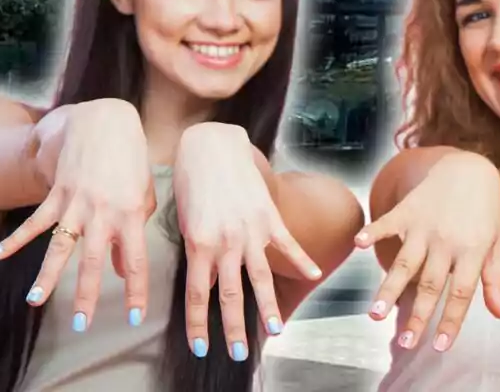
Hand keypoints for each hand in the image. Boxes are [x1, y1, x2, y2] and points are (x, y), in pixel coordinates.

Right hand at [0, 99, 155, 331]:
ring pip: (59, 245)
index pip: (135, 260)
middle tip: (81, 324)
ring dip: (46, 275)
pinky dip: (15, 239)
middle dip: (86, 295)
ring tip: (35, 301)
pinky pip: (35, 222)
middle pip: (93, 261)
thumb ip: (131, 235)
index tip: (135, 318)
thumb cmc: (131, 164)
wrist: (108, 123)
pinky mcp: (57, 193)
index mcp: (131, 215)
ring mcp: (77, 203)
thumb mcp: (141, 198)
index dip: (136, 291)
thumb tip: (120, 272)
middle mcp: (103, 212)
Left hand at [173, 122, 320, 359]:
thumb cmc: (190, 180)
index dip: (198, 325)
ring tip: (275, 330)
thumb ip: (196, 248)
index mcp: (199, 244)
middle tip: (238, 353)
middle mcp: (227, 242)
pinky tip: (315, 275)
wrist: (211, 146)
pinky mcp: (271, 216)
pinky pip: (289, 243)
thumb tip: (199, 273)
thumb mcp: (184, 219)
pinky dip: (302, 260)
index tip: (201, 348)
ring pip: (261, 277)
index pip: (198, 295)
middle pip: (231, 294)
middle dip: (234, 327)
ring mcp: (252, 230)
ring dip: (268, 306)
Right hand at [356, 151, 499, 352]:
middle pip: (430, 283)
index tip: (439, 346)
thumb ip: (494, 279)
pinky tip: (358, 243)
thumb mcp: (495, 242)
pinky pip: (388, 223)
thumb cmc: (484, 210)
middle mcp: (447, 241)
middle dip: (418, 315)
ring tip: (376, 313)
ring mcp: (425, 226)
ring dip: (390, 288)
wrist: (468, 168)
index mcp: (472, 250)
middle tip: (406, 341)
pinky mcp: (407, 210)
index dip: (451, 320)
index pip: (461, 292)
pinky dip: (373, 231)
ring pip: (405, 262)